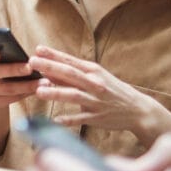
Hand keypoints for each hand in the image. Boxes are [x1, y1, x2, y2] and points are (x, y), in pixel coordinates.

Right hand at [0, 46, 39, 107]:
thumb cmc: (1, 61)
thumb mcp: (0, 53)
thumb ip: (5, 50)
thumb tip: (21, 52)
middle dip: (13, 70)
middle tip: (30, 67)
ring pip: (7, 88)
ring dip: (27, 85)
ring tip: (44, 81)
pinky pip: (11, 98)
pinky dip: (26, 93)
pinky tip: (39, 89)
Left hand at [28, 45, 170, 145]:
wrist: (137, 109)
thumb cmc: (112, 91)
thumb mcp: (97, 77)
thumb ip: (74, 75)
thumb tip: (48, 71)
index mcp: (94, 71)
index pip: (70, 61)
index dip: (53, 55)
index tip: (37, 49)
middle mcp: (95, 84)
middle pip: (69, 74)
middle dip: (50, 67)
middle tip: (32, 63)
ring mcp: (96, 101)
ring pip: (73, 95)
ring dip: (56, 92)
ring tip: (39, 90)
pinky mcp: (97, 117)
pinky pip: (80, 118)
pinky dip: (67, 119)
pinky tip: (54, 120)